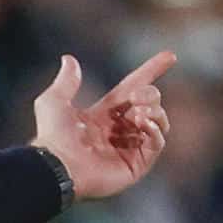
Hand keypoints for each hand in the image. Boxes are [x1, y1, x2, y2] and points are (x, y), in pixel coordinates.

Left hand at [31, 50, 175, 200]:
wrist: (57, 166)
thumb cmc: (53, 136)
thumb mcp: (54, 101)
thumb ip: (66, 81)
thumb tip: (69, 59)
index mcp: (103, 115)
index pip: (133, 88)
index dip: (150, 71)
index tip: (170, 56)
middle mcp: (119, 131)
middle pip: (150, 103)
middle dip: (149, 93)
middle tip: (135, 98)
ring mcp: (129, 149)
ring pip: (158, 122)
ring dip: (154, 111)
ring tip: (137, 113)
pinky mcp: (136, 165)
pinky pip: (157, 143)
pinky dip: (155, 130)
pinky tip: (142, 123)